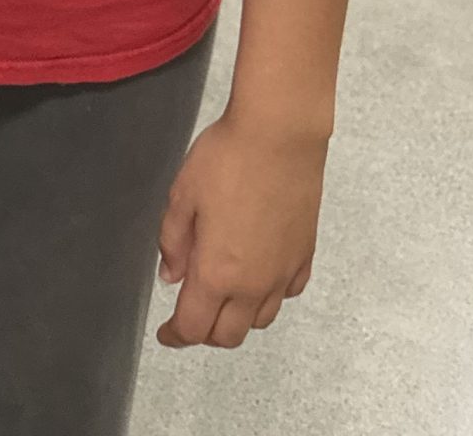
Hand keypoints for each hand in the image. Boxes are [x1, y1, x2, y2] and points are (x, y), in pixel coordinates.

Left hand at [157, 112, 326, 349]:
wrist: (279, 136)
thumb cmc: (226, 159)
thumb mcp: (182, 195)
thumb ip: (172, 242)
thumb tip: (171, 275)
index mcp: (216, 273)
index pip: (194, 327)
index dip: (176, 336)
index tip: (166, 333)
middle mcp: (254, 284)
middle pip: (229, 335)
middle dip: (205, 333)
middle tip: (190, 313)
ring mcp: (283, 273)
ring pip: (260, 320)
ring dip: (237, 318)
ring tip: (221, 295)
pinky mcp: (305, 256)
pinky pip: (286, 294)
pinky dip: (268, 296)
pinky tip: (257, 275)